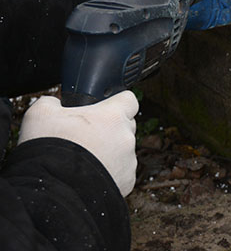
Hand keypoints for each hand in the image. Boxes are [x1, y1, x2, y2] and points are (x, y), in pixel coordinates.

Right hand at [18, 92, 137, 196]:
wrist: (51, 193)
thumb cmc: (49, 150)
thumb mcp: (40, 114)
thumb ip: (52, 102)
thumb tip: (55, 103)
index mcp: (113, 116)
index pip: (129, 99)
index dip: (116, 103)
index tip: (103, 109)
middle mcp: (126, 137)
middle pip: (125, 126)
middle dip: (110, 129)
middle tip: (87, 136)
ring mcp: (128, 160)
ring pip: (123, 150)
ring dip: (109, 152)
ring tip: (84, 160)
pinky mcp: (127, 182)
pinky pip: (121, 172)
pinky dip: (109, 173)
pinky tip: (88, 176)